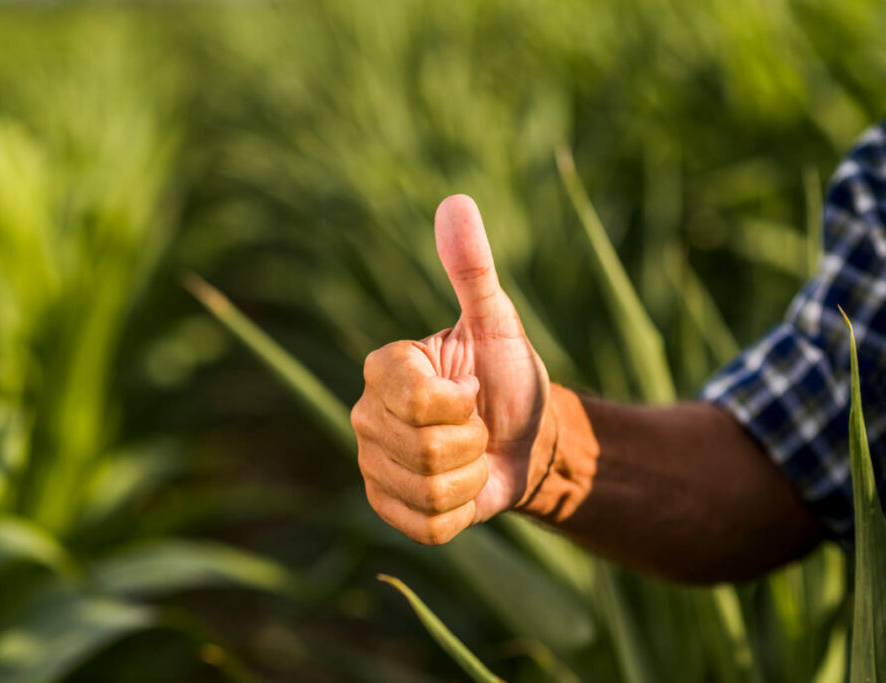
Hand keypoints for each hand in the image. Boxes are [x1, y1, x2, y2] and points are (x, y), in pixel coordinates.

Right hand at [351, 194, 551, 544]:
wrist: (524, 438)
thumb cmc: (508, 375)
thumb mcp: (498, 322)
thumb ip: (472, 269)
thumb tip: (456, 203)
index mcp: (384, 368)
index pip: (418, 400)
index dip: (461, 401)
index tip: (471, 385)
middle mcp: (365, 415)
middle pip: (425, 450)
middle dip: (472, 440)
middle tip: (475, 422)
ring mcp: (371, 464)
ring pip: (429, 489)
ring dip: (470, 474)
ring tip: (471, 453)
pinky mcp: (386, 508)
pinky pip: (429, 525)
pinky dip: (461, 510)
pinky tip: (462, 486)